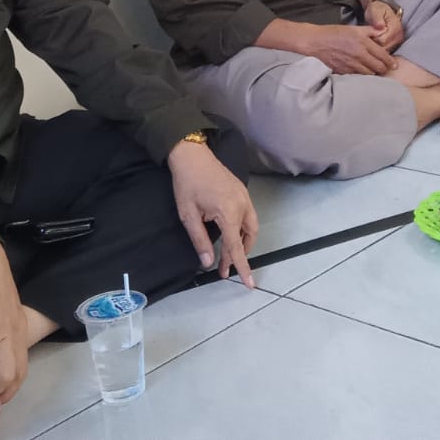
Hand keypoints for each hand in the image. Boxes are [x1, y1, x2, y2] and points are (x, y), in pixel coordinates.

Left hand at [168, 140, 258, 287]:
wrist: (191, 155)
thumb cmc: (187, 184)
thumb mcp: (189, 215)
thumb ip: (200, 240)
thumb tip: (208, 263)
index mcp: (228, 212)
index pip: (236, 246)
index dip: (241, 266)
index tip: (250, 284)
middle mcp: (242, 204)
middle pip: (248, 237)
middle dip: (239, 254)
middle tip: (225, 268)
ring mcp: (244, 196)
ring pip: (251, 226)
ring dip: (243, 241)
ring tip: (229, 253)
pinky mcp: (242, 190)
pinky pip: (248, 215)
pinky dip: (243, 228)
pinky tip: (231, 233)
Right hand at [303, 23, 397, 74]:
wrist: (315, 42)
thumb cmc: (333, 33)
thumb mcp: (353, 28)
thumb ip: (370, 30)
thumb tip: (383, 29)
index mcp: (363, 43)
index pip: (382, 55)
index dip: (390, 62)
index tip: (394, 65)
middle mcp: (359, 55)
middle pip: (378, 68)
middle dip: (384, 69)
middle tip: (386, 69)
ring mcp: (352, 65)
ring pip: (369, 74)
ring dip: (373, 74)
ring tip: (375, 72)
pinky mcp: (344, 72)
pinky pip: (358, 77)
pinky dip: (362, 77)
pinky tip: (362, 74)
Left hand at [364, 0, 405, 52]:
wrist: (381, 10)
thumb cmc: (377, 10)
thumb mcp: (375, 10)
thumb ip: (377, 18)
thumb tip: (380, 26)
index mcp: (395, 27)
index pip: (383, 40)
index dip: (373, 39)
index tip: (368, 34)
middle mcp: (399, 36)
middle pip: (384, 48)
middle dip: (374, 44)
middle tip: (368, 37)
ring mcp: (397, 41)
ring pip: (385, 52)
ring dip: (376, 47)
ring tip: (370, 39)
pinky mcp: (394, 45)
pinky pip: (385, 52)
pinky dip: (378, 49)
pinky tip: (373, 43)